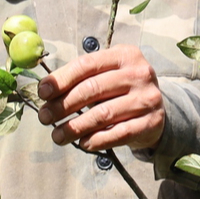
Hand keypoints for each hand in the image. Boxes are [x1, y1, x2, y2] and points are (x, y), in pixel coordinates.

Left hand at [35, 46, 165, 151]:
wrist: (156, 110)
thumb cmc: (121, 90)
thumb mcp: (106, 75)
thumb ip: (81, 78)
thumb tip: (46, 90)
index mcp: (125, 55)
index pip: (86, 65)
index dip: (61, 80)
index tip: (42, 94)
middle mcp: (139, 74)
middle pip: (92, 89)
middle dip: (63, 105)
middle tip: (45, 117)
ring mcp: (147, 99)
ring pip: (103, 114)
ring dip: (75, 127)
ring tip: (57, 136)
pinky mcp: (151, 123)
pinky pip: (118, 133)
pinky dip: (97, 140)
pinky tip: (83, 143)